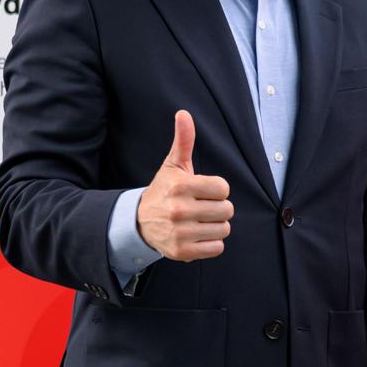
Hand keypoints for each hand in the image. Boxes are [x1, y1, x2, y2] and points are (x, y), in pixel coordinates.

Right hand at [137, 111, 232, 262]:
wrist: (139, 222)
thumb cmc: (164, 190)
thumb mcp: (173, 165)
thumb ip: (183, 140)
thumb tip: (183, 113)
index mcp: (181, 186)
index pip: (224, 189)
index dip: (217, 190)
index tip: (203, 191)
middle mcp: (179, 210)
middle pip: (227, 210)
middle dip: (218, 208)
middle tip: (201, 207)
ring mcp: (180, 233)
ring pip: (224, 229)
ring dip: (215, 226)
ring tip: (199, 221)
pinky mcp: (182, 252)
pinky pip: (217, 248)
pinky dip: (211, 243)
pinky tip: (197, 235)